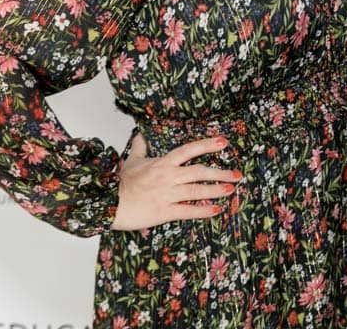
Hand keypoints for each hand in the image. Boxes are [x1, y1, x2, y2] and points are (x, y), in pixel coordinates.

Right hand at [111, 133, 240, 230]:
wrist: (109, 204)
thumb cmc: (121, 183)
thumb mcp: (131, 161)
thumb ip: (139, 148)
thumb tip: (140, 135)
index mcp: (162, 163)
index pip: (189, 150)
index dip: (207, 145)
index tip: (223, 142)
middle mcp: (168, 176)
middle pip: (199, 171)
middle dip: (220, 172)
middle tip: (236, 174)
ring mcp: (167, 194)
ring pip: (197, 191)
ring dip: (216, 190)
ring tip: (231, 189)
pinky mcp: (164, 211)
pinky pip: (188, 211)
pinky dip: (203, 211)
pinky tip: (216, 210)